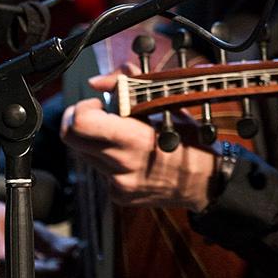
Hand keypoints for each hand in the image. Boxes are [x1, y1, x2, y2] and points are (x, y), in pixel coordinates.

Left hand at [62, 98, 213, 210]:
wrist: (206, 182)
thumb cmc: (190, 140)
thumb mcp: (166, 104)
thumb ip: (127, 85)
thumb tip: (96, 82)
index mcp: (134, 140)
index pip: (80, 123)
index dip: (82, 108)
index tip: (98, 103)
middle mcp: (121, 166)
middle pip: (71, 138)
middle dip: (77, 120)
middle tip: (96, 113)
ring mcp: (118, 184)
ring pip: (83, 154)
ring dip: (93, 139)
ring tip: (119, 133)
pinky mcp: (118, 196)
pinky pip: (99, 171)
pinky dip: (108, 157)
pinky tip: (130, 154)